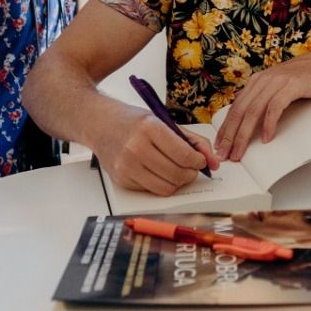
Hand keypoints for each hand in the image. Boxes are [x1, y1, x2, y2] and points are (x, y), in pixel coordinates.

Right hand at [95, 110, 217, 195]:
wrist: (98, 123)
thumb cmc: (132, 120)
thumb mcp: (162, 120)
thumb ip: (190, 139)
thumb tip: (213, 161)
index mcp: (150, 128)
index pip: (185, 155)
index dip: (199, 161)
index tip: (200, 160)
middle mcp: (136, 148)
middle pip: (178, 174)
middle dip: (191, 173)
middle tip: (191, 167)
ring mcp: (127, 166)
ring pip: (167, 187)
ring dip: (178, 182)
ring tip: (177, 170)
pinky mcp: (121, 180)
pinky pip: (152, 190)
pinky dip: (161, 184)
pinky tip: (157, 171)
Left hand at [215, 49, 310, 161]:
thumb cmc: (302, 79)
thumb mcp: (277, 87)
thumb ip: (261, 98)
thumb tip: (244, 114)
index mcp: (256, 81)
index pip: (235, 108)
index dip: (225, 128)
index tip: (219, 146)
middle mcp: (263, 80)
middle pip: (240, 111)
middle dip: (230, 135)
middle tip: (225, 153)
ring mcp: (276, 82)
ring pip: (253, 111)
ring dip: (244, 134)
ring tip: (240, 151)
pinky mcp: (291, 85)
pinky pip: (275, 107)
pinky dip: (269, 124)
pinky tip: (266, 138)